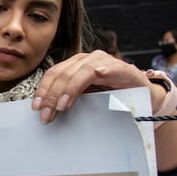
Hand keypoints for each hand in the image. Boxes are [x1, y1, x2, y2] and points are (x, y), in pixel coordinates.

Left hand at [32, 50, 152, 123]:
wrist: (141, 96)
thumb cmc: (110, 96)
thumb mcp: (84, 98)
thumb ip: (68, 98)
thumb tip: (46, 111)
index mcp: (74, 66)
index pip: (53, 75)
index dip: (43, 90)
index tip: (36, 108)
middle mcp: (87, 60)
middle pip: (63, 75)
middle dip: (52, 97)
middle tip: (47, 115)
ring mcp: (104, 61)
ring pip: (81, 72)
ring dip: (69, 90)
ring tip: (62, 106)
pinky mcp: (122, 68)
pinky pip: (110, 68)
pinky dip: (104, 70)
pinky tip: (100, 75)